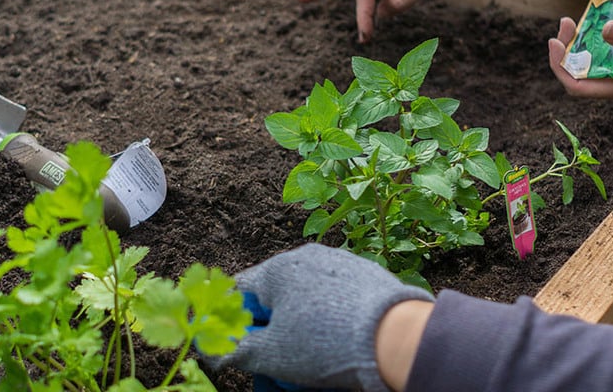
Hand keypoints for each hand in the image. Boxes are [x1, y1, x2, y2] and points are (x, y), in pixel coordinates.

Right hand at [208, 244, 433, 390]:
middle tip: (279, 353)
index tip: (243, 345)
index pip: (241, 290)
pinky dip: (330, 315)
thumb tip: (217, 349)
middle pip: (276, 292)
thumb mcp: (272, 355)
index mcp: (278, 269)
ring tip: (312, 352)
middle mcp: (307, 257)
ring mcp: (340, 262)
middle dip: (272, 324)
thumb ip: (238, 350)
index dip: (236, 320)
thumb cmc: (326, 343)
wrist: (395, 336)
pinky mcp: (366, 273)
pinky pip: (336, 294)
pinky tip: (339, 339)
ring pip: (307, 294)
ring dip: (302, 320)